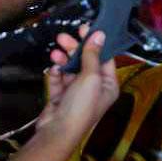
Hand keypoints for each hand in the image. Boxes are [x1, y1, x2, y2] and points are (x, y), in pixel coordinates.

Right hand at [39, 25, 118, 141]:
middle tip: (64, 38)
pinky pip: (59, 80)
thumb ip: (93, 55)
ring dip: (63, 60)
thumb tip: (100, 34)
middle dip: (74, 49)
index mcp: (108, 85)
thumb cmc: (81, 106)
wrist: (58, 131)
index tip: (84, 28)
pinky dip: (56, 74)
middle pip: (86, 62)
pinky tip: (52, 70)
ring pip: (71, 69)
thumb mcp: (91, 77)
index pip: (104, 58)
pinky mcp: (61, 97)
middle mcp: (95, 89)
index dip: (94, 43)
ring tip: (55, 52)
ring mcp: (77, 94)